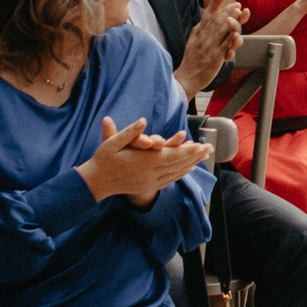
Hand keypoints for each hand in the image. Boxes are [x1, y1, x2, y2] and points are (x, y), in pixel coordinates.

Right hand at [80, 115, 212, 206]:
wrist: (95, 183)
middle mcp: (151, 173)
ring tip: (204, 157)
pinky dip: (180, 174)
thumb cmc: (103, 160)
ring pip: (176, 173)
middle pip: (179, 164)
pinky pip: (169, 180)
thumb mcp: (112, 143)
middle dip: (196, 156)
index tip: (202, 145)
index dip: (190, 151)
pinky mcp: (147, 186)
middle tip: (210, 149)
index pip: (173, 155)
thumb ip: (129, 132)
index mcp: (145, 161)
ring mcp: (150, 181)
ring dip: (191, 164)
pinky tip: (188, 169)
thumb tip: (142, 121)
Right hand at [175, 0, 247, 94]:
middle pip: (217, 21)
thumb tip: (204, 18)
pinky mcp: (214, 58)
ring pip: (221, 31)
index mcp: (199, 32)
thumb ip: (199, 29)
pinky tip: (236, 34)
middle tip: (237, 4)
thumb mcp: (192, 41)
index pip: (208, 14)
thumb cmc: (190, 60)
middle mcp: (203, 38)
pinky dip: (231, 40)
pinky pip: (224, 47)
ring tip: (239, 12)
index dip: (216, 1)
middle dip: (228, 10)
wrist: (186, 78)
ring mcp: (209, 47)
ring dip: (231, 20)